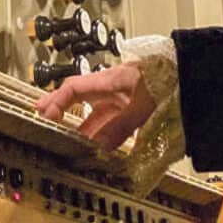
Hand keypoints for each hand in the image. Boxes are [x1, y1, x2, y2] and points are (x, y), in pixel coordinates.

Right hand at [34, 62, 155, 150]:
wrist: (184, 74)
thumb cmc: (164, 80)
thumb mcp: (140, 107)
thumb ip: (119, 128)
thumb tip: (99, 147)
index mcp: (107, 81)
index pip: (72, 88)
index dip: (55, 100)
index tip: (43, 114)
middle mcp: (109, 88)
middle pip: (76, 96)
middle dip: (57, 106)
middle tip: (38, 115)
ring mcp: (118, 97)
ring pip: (91, 111)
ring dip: (78, 125)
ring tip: (63, 138)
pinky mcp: (128, 107)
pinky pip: (107, 120)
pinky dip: (97, 132)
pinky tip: (94, 144)